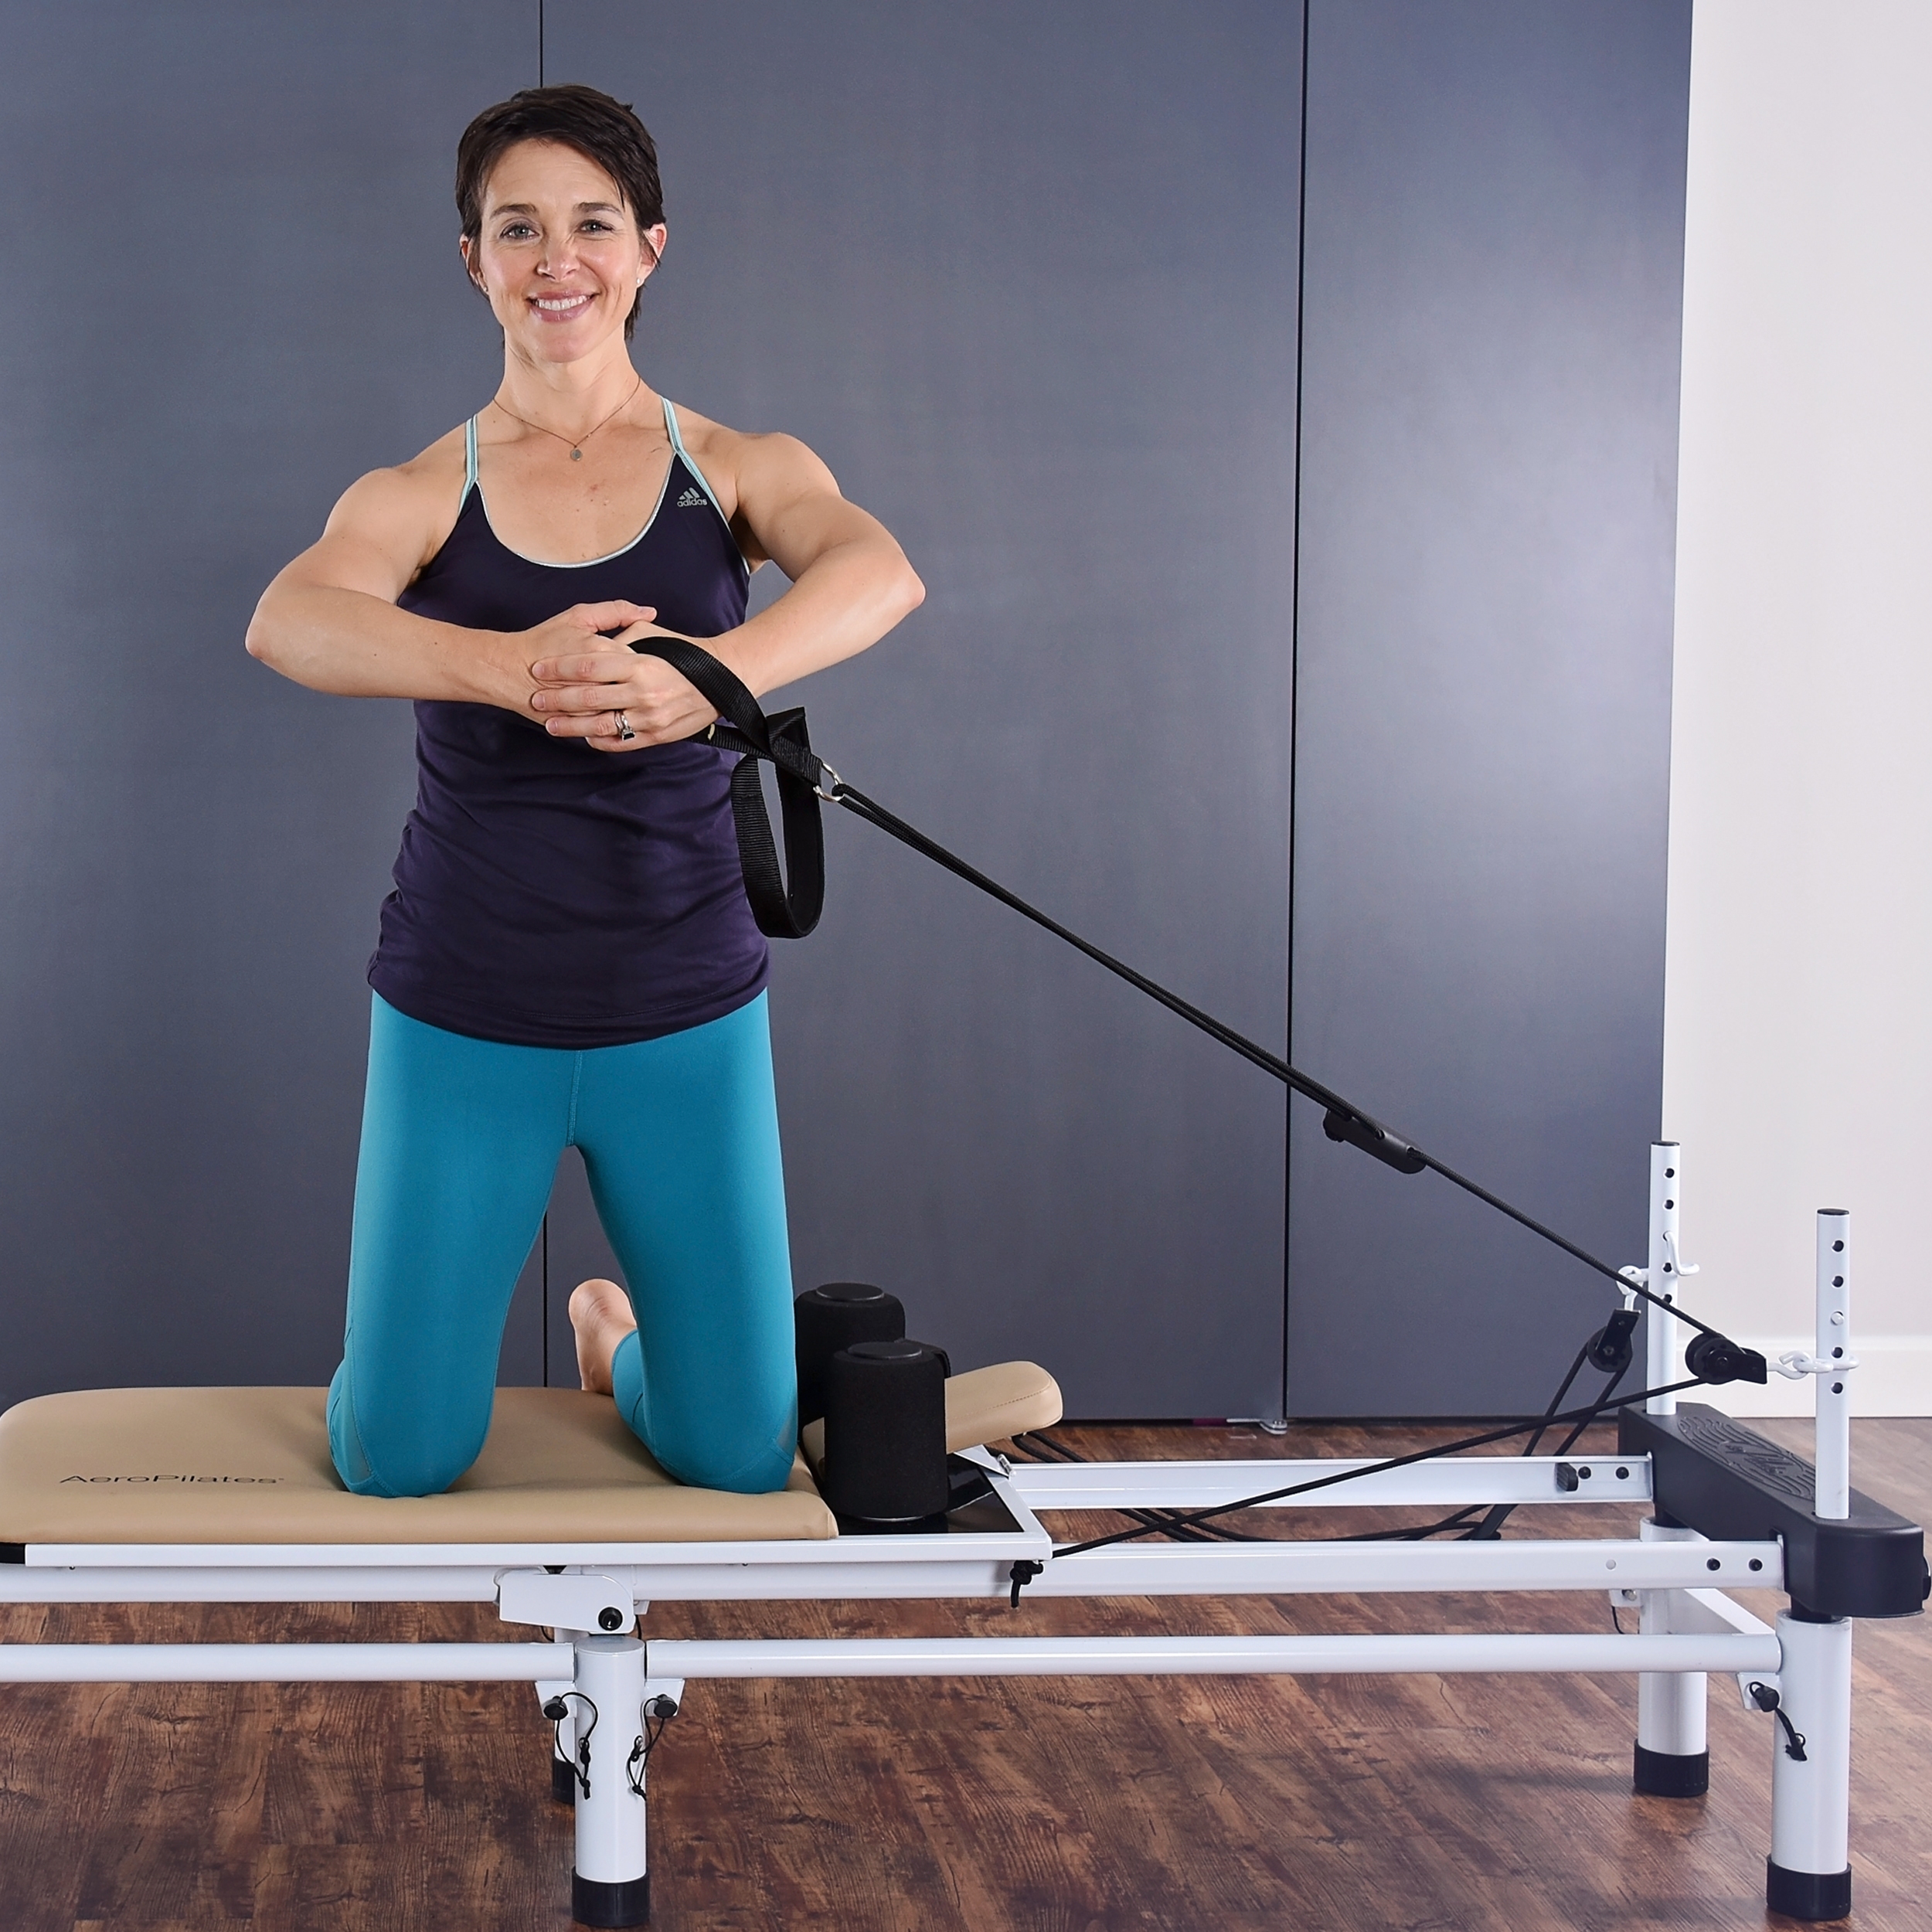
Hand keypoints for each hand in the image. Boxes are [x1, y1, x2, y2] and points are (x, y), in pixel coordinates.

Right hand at [505, 601, 656, 713]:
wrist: (509, 670)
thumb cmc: (543, 642)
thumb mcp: (579, 617)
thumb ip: (616, 611)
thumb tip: (649, 612)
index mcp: (601, 652)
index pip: (642, 659)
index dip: (644, 660)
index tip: (639, 662)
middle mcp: (598, 680)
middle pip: (636, 687)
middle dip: (639, 685)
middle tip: (637, 682)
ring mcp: (590, 705)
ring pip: (624, 709)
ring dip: (628, 704)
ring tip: (625, 696)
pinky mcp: (580, 722)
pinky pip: (608, 726)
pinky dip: (612, 719)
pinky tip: (611, 710)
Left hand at [528, 618, 723, 752]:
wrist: (723, 678)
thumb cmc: (684, 653)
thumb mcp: (652, 634)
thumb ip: (620, 634)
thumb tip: (594, 639)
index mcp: (639, 662)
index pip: (588, 665)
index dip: (559, 668)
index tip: (539, 669)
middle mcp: (643, 691)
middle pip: (588, 697)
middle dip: (556, 699)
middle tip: (535, 699)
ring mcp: (650, 716)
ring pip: (601, 724)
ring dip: (571, 726)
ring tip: (551, 724)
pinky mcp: (658, 735)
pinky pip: (621, 742)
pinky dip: (600, 741)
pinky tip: (585, 737)